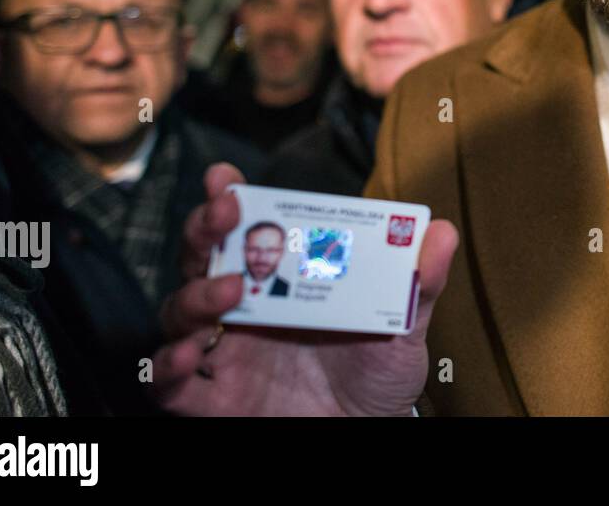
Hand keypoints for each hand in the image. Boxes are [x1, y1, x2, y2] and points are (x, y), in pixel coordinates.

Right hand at [151, 162, 457, 415]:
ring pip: (179, 311)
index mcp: (284, 277)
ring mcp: (226, 352)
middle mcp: (246, 307)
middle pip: (202, 257)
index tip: (227, 178)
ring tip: (229, 291)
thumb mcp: (405, 325)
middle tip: (225, 214)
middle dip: (204, 229)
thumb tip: (441, 231)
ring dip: (194, 294)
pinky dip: (167, 369)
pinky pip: (171, 384)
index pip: (246, 228)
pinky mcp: (214, 401)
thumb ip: (420, 282)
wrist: (371, 430)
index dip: (229, 200)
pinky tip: (184, 356)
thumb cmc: (381, 372)